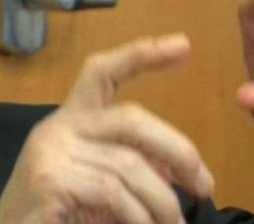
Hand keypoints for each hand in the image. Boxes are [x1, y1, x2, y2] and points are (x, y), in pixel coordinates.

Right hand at [0, 34, 213, 223]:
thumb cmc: (55, 212)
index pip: (103, 72)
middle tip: (203, 186)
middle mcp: (58, 126)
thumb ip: (128, 164)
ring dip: (162, 201)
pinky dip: (139, 217)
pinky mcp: (50, 179)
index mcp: (70, 120)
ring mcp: (51, 150)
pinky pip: (114, 193)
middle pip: (130, 117)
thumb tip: (178, 169)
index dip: (142, 55)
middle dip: (177, 149)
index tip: (183, 45)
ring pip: (129, 164)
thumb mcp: (97, 181)